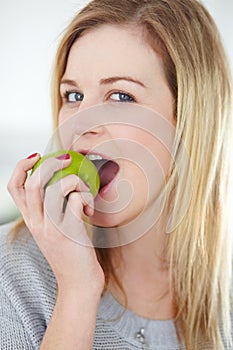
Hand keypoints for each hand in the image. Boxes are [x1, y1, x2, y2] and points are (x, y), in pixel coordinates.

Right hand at [7, 153, 104, 296]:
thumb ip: (52, 212)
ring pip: (55, 188)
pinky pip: (74, 200)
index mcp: (32, 221)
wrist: (78, 285)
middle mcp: (37, 223)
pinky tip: (89, 210)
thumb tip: (64, 185)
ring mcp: (52, 228)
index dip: (22, 167)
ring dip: (74, 181)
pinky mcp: (69, 232)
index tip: (36, 156)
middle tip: (67, 160)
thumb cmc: (70, 256)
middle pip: (33, 183)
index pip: (14, 188)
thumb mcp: (53, 232)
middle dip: (50, 164)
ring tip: (84, 192)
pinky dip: (85, 197)